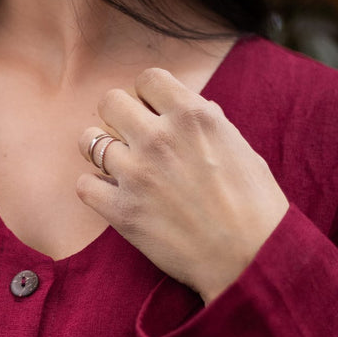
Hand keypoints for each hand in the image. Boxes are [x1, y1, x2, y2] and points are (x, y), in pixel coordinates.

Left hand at [76, 67, 289, 303]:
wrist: (249, 258)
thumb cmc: (254, 207)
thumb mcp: (241, 149)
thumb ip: (210, 124)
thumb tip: (194, 108)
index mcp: (193, 116)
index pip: (148, 78)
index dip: (148, 95)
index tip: (153, 112)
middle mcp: (159, 138)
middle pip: (110, 101)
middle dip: (118, 116)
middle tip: (131, 138)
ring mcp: (136, 174)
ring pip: (89, 141)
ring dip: (101, 152)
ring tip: (118, 167)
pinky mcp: (121, 211)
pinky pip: (83, 185)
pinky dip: (94, 189)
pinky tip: (112, 195)